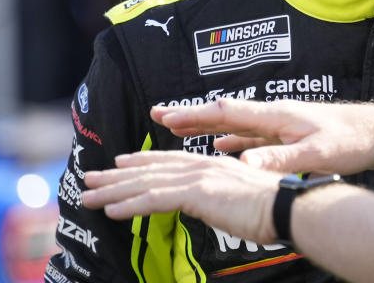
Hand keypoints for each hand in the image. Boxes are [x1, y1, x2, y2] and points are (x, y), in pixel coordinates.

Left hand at [83, 151, 281, 244]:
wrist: (286, 207)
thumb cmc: (272, 207)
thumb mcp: (242, 196)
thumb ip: (223, 196)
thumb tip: (215, 204)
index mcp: (213, 165)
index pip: (169, 161)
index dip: (142, 161)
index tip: (120, 162)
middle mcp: (202, 166)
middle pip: (151, 169)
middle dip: (117, 174)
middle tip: (90, 178)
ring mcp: (199, 178)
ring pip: (146, 183)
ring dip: (113, 191)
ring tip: (87, 197)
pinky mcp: (197, 194)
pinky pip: (155, 200)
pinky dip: (130, 205)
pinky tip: (111, 211)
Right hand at [151, 99, 373, 174]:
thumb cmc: (354, 141)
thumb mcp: (316, 154)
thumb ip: (279, 159)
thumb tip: (241, 165)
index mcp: (278, 115)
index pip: (227, 112)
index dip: (195, 114)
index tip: (165, 115)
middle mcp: (276, 115)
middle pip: (225, 114)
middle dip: (192, 115)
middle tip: (158, 115)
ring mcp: (283, 125)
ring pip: (235, 125)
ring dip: (207, 127)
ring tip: (179, 128)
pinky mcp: (291, 136)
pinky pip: (252, 137)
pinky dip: (232, 141)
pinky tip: (222, 148)